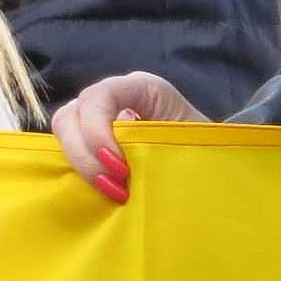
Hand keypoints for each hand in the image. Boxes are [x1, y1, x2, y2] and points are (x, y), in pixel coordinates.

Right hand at [50, 72, 205, 204]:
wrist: (215, 167)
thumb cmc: (209, 150)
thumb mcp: (192, 143)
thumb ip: (161, 145)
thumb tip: (128, 168)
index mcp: (141, 88)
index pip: (100, 95)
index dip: (98, 131)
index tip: (120, 170)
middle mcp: (114, 98)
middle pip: (72, 114)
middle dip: (86, 154)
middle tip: (114, 188)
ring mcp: (98, 119)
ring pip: (65, 131)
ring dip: (81, 164)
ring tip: (111, 193)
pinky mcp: (93, 142)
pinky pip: (70, 150)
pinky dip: (79, 171)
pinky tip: (101, 191)